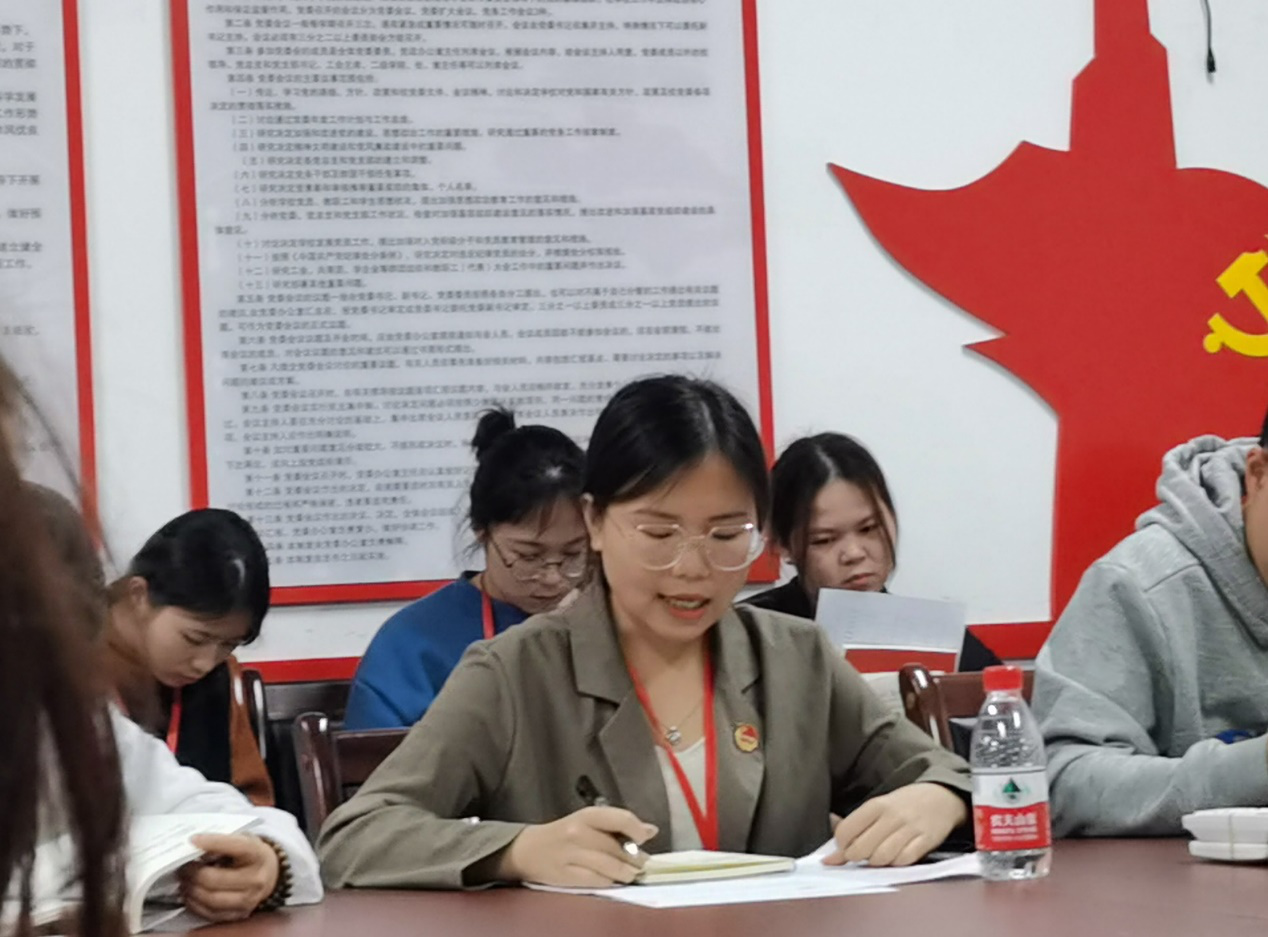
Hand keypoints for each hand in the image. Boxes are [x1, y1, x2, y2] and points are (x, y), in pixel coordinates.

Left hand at [178, 834, 279, 922]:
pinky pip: (210, 913)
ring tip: (184, 880)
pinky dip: (195, 904)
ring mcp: (249, 899)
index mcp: (257, 854)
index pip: (235, 846)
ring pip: (211, 899)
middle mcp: (256, 879)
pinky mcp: (239, 914)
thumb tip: (194, 846)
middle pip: (216, 879)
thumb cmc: (250, 854)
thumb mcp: (243, 840)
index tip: (193, 840)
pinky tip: (190, 893)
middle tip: (183, 867)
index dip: (212, 842)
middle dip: (193, 873)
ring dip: (191, 889)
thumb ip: (223, 842)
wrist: (269, 873)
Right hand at [496, 807, 656, 886]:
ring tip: (630, 873)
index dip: (638, 830)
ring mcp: (571, 856)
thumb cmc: (563, 834)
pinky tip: (613, 880)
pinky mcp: (567, 876)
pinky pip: (598, 882)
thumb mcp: (587, 821)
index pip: (620, 818)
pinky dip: (611, 882)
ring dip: (627, 873)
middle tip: (641, 862)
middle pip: (618, 848)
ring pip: (611, 867)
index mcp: (586, 815)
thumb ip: (618, 825)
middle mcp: (578, 833)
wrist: (528, 850)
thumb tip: (651, 830)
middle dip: (635, 858)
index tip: (644, 838)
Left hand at [825, 783, 966, 867]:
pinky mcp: (925, 842)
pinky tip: (895, 857)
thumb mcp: (877, 806)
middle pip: (860, 849)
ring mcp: (909, 829)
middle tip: (860, 854)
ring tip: (878, 855)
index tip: (844, 847)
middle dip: (856, 857)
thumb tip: (830, 836)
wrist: (941, 798)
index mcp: (876, 805)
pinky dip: (895, 864)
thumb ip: (854, 822)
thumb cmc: (904, 805)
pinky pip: (903, 862)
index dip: (840, 846)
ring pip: (880, 858)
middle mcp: (891, 816)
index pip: (846, 831)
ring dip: (876, 862)